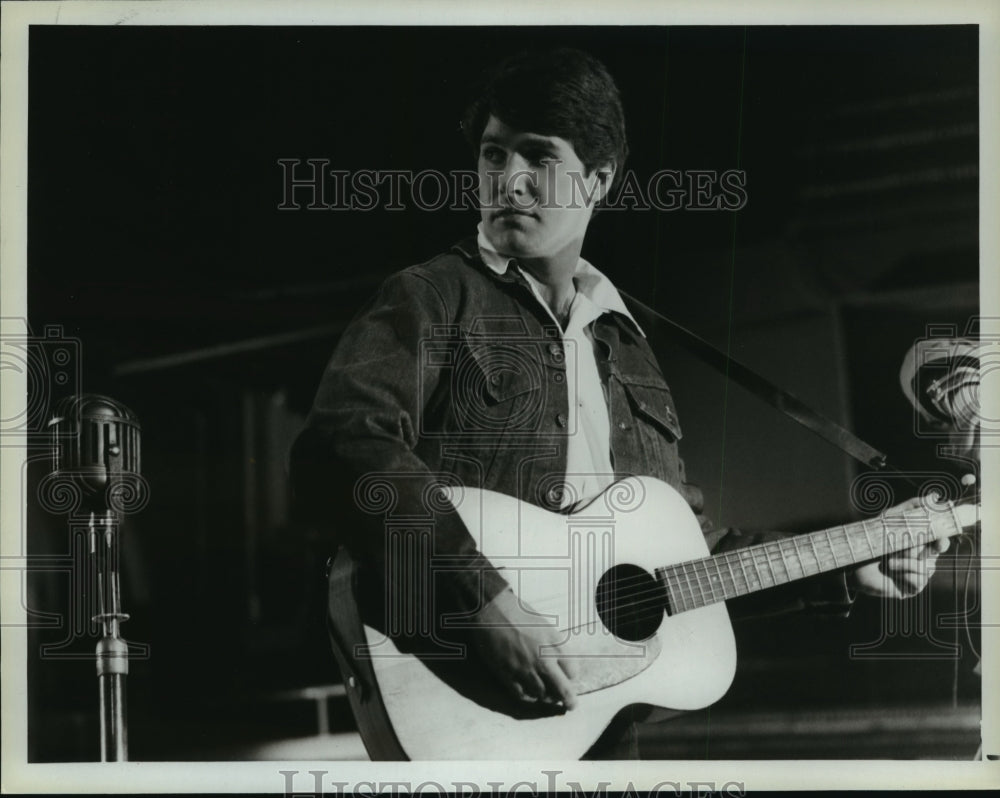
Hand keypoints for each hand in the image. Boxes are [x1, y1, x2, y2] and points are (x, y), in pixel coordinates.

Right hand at [469, 588, 577, 710]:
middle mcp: (542, 660)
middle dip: (569, 700)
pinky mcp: (508, 675)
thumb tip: (559, 661)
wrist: (492, 611)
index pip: (572, 671)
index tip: (569, 678)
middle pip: (562, 689)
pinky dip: (529, 697)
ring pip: (543, 695)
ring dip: (547, 698)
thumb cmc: (518, 613)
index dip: (572, 677)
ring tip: (549, 697)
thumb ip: (555, 644)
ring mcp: (525, 669)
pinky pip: (522, 695)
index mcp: (554, 644)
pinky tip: (531, 695)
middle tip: (570, 705)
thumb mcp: (545, 624)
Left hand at [848, 496, 949, 598]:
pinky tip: (891, 573)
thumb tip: (934, 497)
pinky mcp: (912, 588)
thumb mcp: (889, 520)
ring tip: (888, 561)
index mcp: (921, 544)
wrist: (853, 565)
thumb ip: (911, 507)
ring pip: (925, 568)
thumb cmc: (872, 541)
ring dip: (904, 562)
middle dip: (915, 550)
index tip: (939, 541)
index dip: (942, 541)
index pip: (940, 543)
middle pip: (932, 554)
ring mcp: (919, 575)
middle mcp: (923, 559)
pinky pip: (918, 581)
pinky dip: (903, 574)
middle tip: (900, 547)